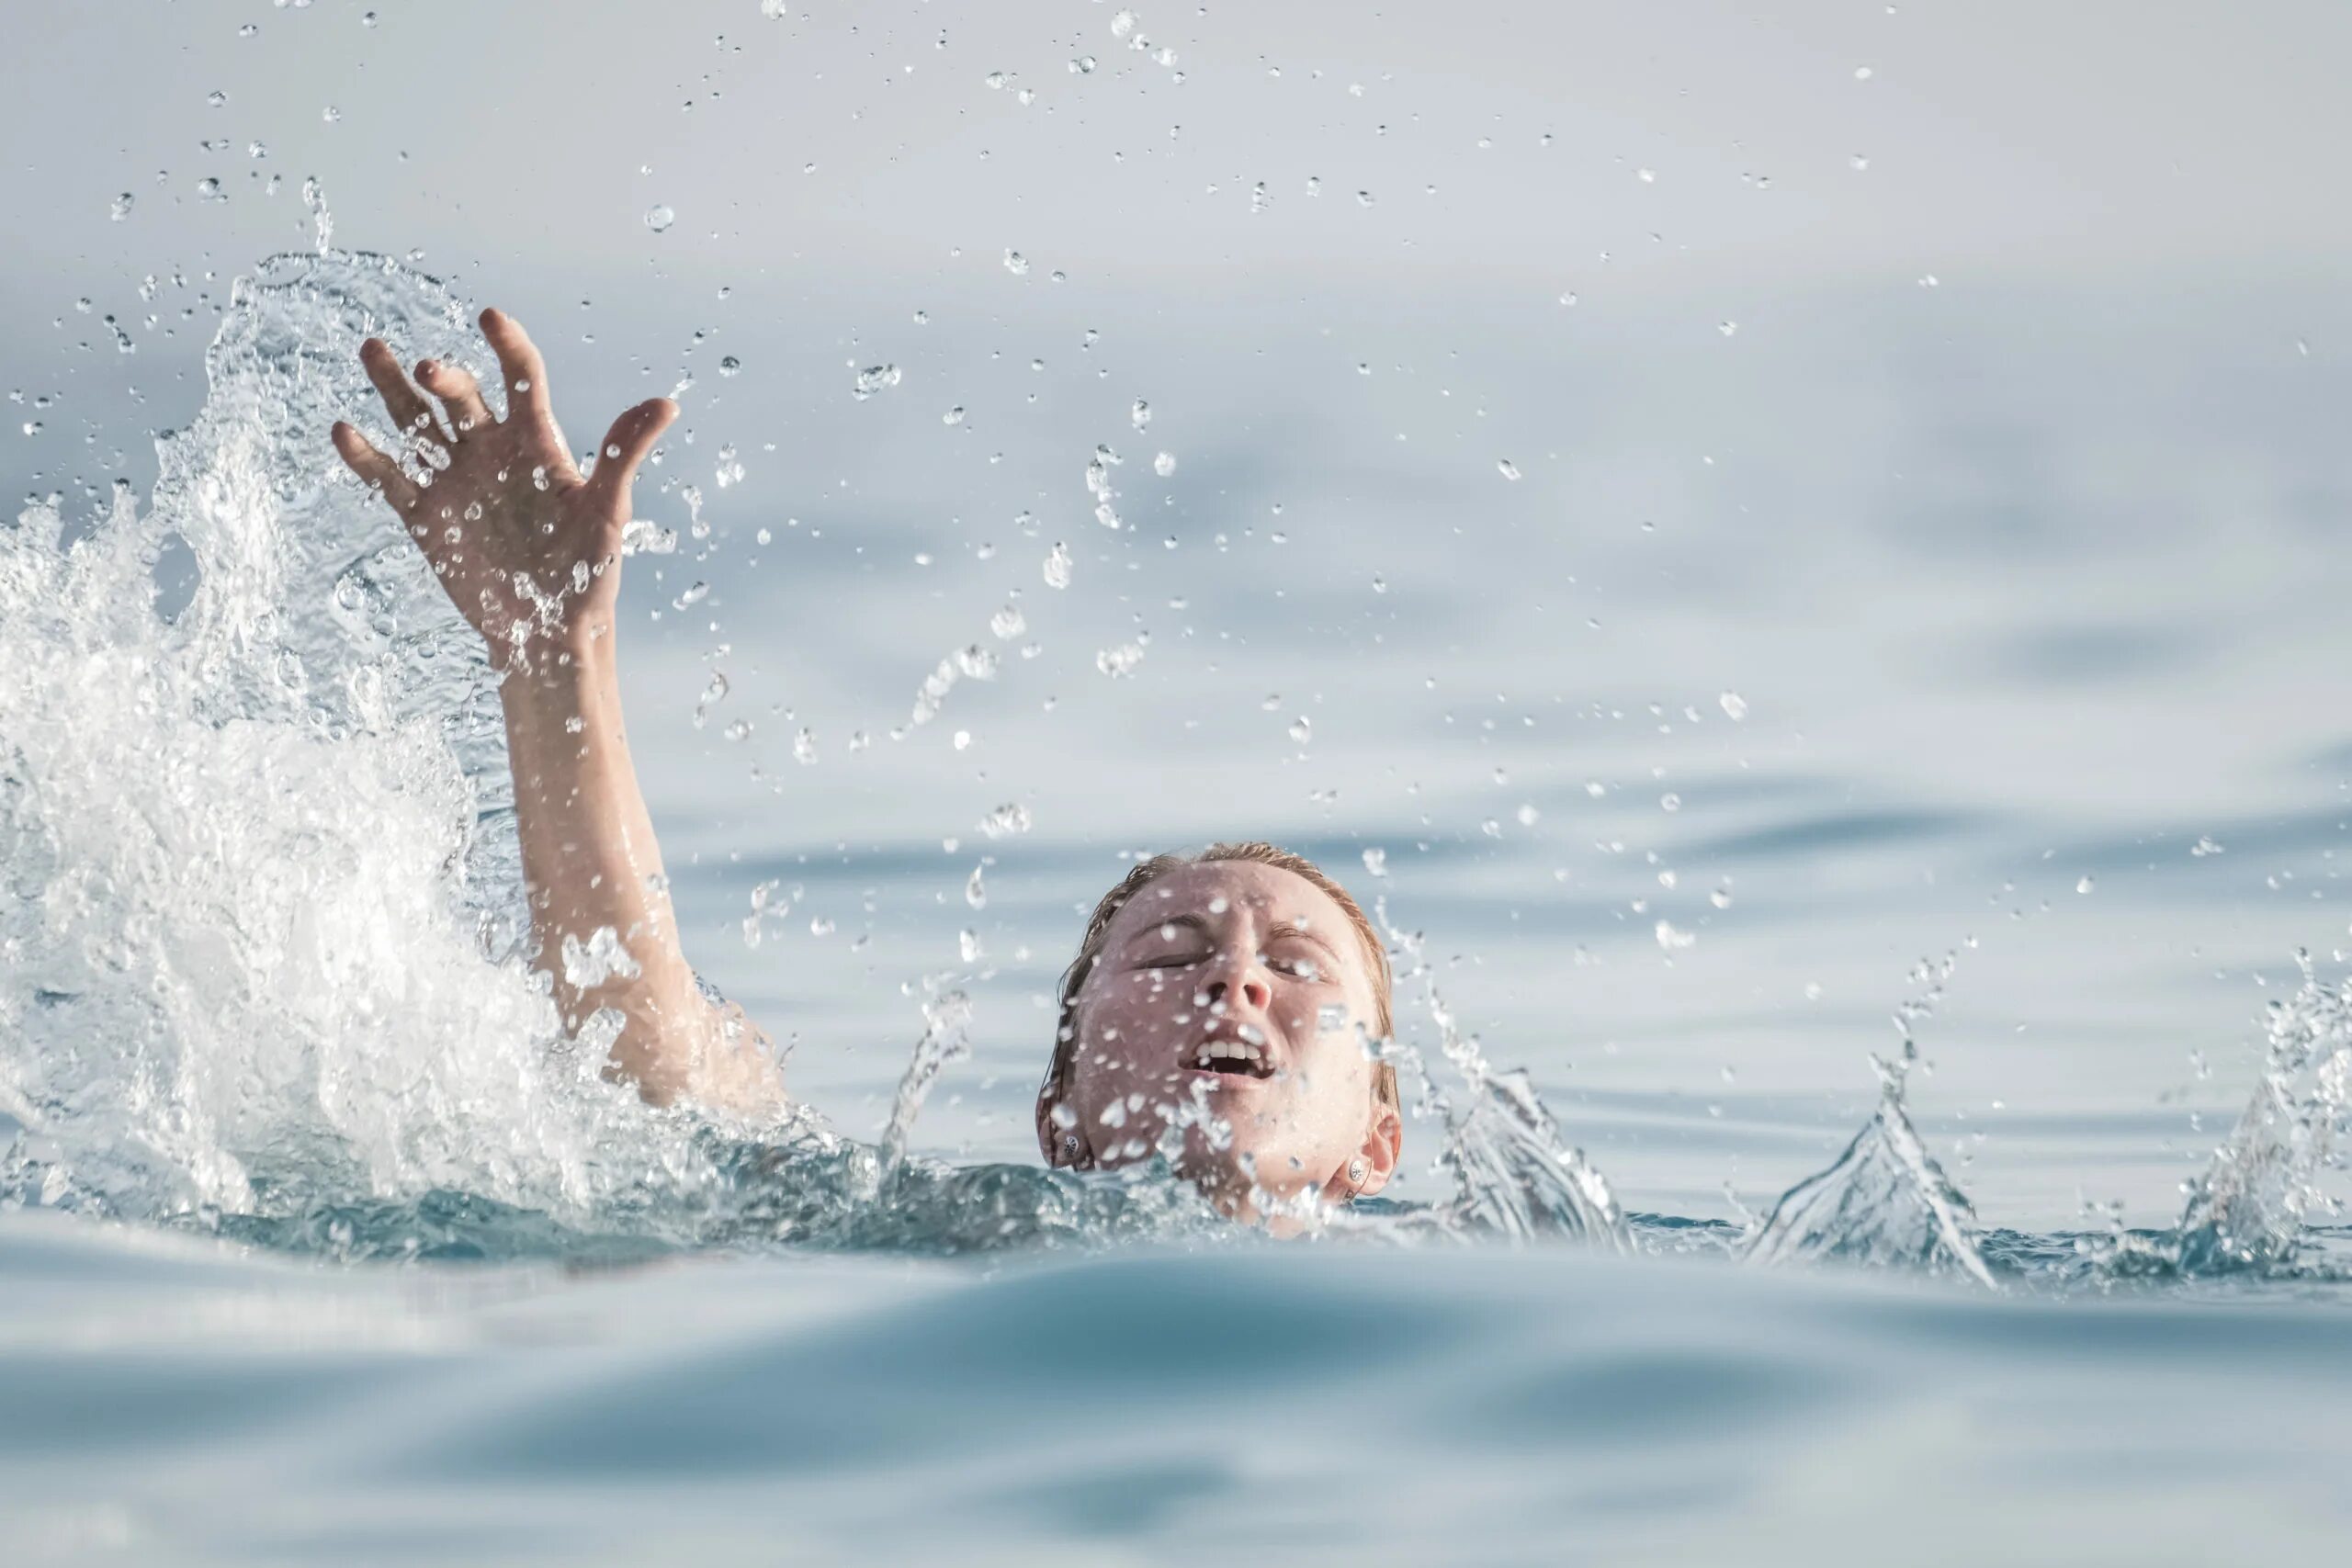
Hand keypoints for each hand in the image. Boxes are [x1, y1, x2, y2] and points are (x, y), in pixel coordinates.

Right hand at [330, 307, 674, 666]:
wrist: (550, 631)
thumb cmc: (589, 572)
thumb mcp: (609, 513)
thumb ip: (624, 456)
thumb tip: (666, 404)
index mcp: (536, 442)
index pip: (522, 379)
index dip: (507, 346)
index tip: (490, 317)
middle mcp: (490, 451)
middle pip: (460, 396)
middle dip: (445, 378)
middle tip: (432, 369)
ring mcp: (454, 480)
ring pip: (416, 422)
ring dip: (393, 388)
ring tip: (373, 351)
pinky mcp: (424, 516)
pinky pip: (389, 479)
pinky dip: (366, 456)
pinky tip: (345, 431)